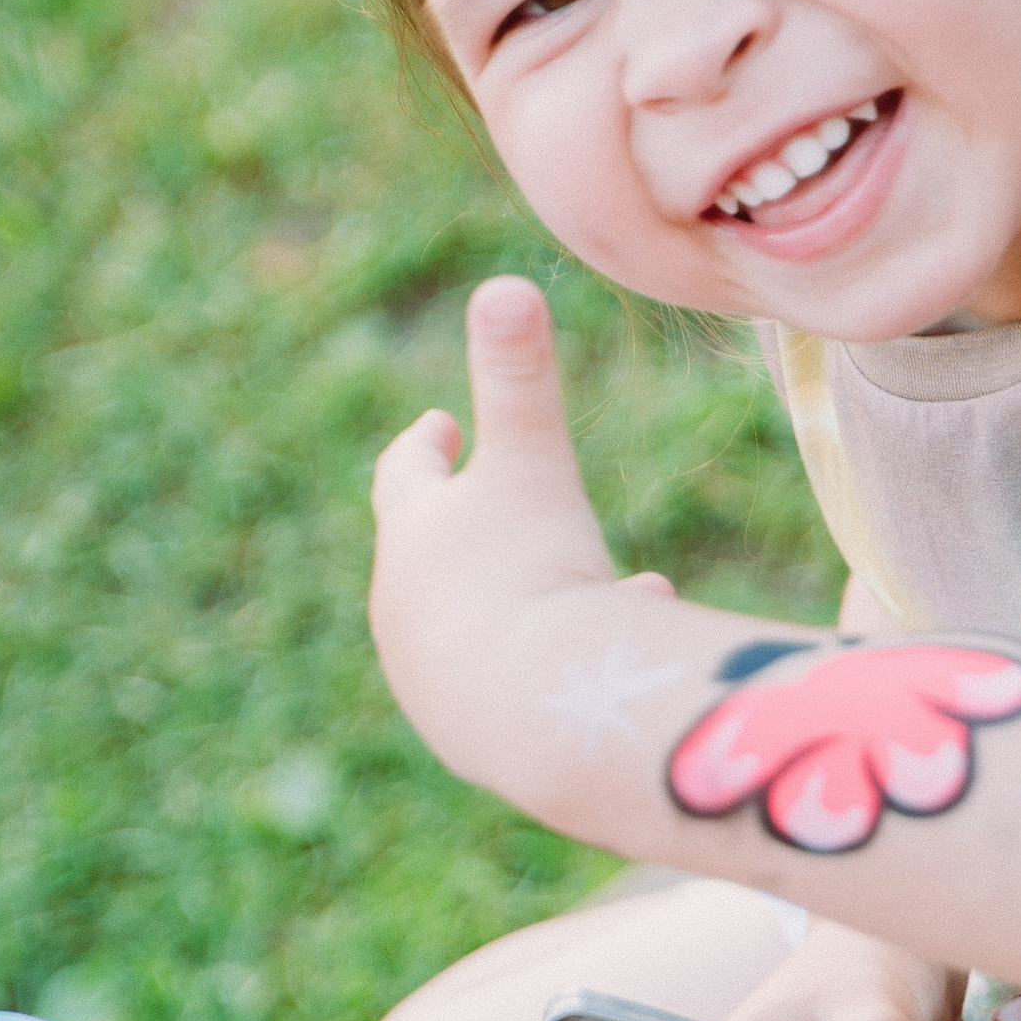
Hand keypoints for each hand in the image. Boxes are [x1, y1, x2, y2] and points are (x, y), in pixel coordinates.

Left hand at [369, 278, 657, 798]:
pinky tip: (617, 631)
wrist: (539, 716)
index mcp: (409, 538)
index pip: (403, 477)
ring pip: (476, 620)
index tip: (439, 427)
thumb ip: (519, 374)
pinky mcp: (476, 737)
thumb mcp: (532, 461)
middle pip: (424, 554)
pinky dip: (555, 646)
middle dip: (459, 524)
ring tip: (572, 577)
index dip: (424, 447)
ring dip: (517, 591)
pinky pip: (516, 677)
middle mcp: (406, 614)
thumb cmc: (531, 574)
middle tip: (479, 501)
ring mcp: (434, 682)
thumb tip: (504, 283)